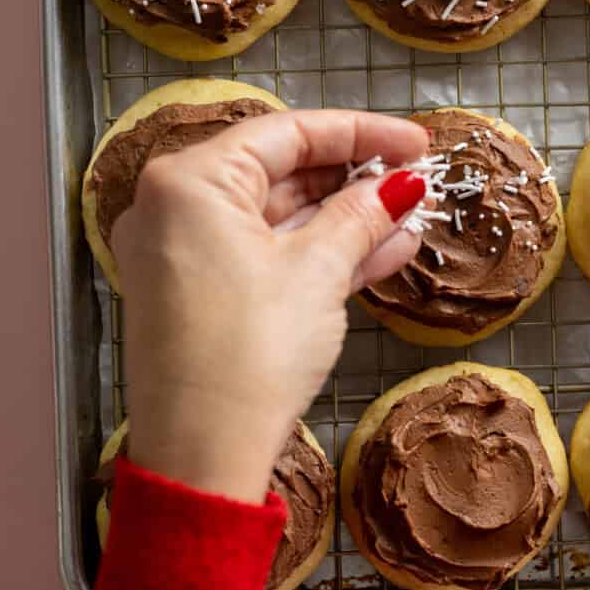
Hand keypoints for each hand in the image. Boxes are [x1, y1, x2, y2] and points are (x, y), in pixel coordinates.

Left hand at [111, 108, 429, 502]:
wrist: (201, 456)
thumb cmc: (246, 355)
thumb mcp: (318, 272)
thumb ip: (361, 216)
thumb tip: (400, 185)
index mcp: (189, 181)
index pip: (287, 133)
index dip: (361, 133)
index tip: (415, 141)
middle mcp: (173, 208)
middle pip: (279, 172)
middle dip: (354, 180)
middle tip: (416, 180)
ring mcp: (181, 254)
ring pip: (277, 219)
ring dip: (345, 220)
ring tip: (411, 219)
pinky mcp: (197, 296)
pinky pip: (264, 256)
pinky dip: (317, 254)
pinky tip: (382, 253)